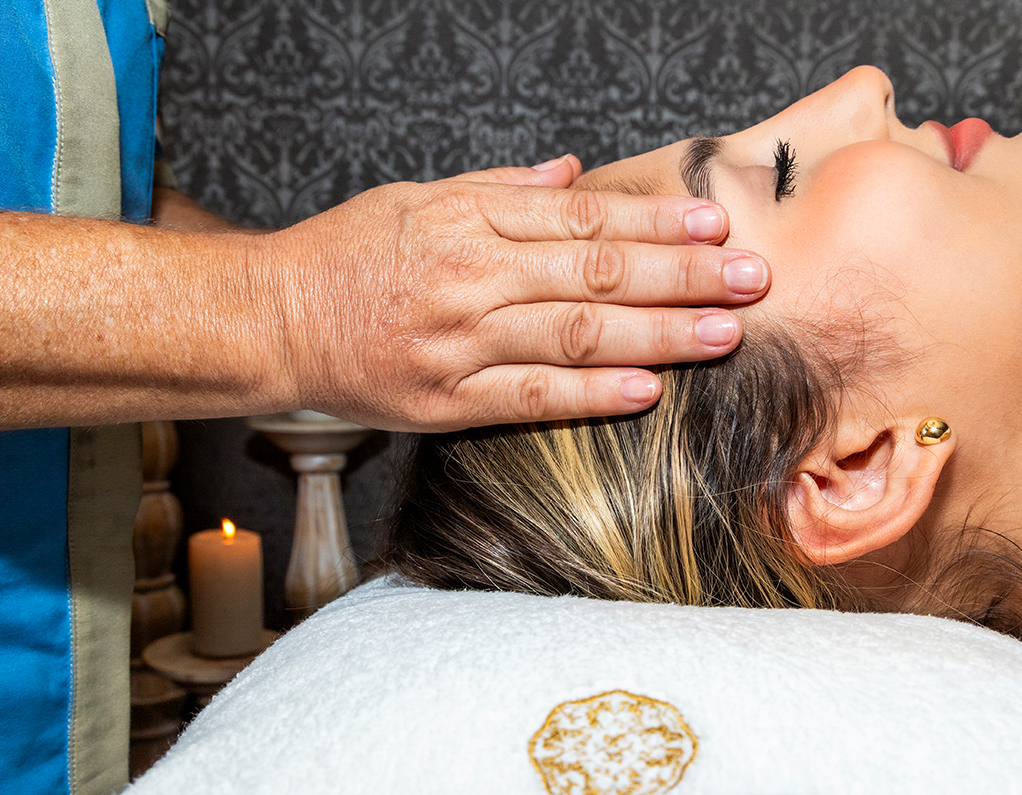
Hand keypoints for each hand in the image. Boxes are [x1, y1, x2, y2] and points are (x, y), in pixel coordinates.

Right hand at [255, 155, 769, 431]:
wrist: (270, 320)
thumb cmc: (347, 255)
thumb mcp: (417, 198)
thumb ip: (500, 189)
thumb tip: (574, 173)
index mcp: (468, 220)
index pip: (582, 218)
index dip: (655, 222)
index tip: (715, 226)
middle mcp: (470, 277)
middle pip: (596, 273)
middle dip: (682, 275)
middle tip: (750, 278)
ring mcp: (459, 343)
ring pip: (576, 335)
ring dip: (659, 334)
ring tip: (724, 333)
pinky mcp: (444, 403)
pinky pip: (532, 399)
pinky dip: (594, 396)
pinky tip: (649, 390)